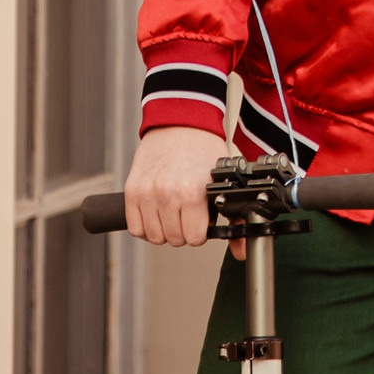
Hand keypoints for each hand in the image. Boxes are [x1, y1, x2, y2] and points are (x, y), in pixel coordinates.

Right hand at [123, 125, 230, 247]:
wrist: (180, 123)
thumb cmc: (204, 149)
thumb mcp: (225, 180)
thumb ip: (235, 217)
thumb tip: (242, 250)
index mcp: (193, 191)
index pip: (195, 238)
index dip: (201, 231)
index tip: (202, 219)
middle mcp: (168, 193)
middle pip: (175, 239)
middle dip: (184, 230)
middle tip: (188, 213)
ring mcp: (148, 192)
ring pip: (155, 236)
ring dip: (165, 229)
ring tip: (173, 211)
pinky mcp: (132, 191)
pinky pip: (136, 228)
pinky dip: (146, 226)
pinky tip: (157, 212)